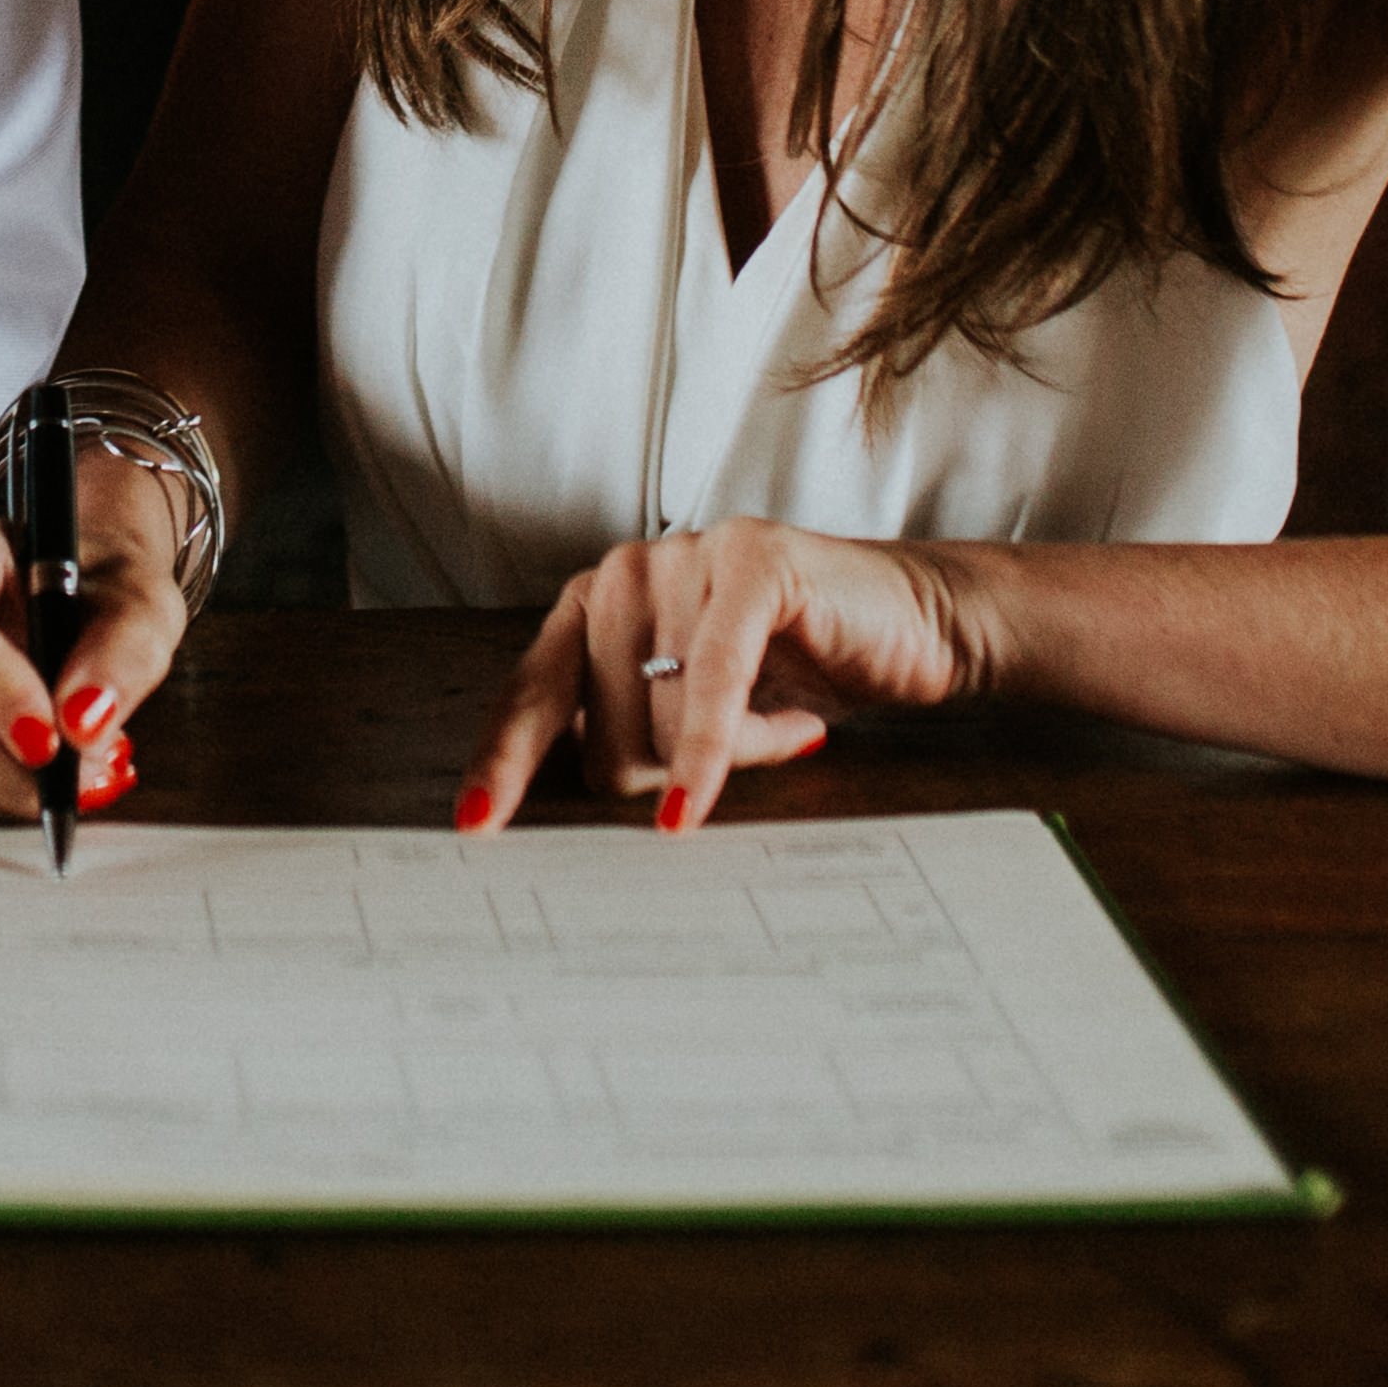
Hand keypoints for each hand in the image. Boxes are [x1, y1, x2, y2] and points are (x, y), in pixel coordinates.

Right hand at [0, 449, 194, 822]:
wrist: (63, 593)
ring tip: (78, 764)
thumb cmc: (95, 585)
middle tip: (89, 777)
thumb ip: (123, 652)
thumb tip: (85, 721)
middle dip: (9, 765)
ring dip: (8, 783)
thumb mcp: (138, 599)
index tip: (48, 740)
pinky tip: (33, 763)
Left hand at [463, 518, 975, 835]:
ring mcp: (683, 558)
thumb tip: (579, 815)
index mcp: (593, 608)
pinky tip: (696, 801)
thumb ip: (634, 739)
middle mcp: (624, 575)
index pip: (531, 694)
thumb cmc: (796, 674)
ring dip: (727, 755)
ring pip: (659, 717)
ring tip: (780, 723)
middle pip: (602, 731)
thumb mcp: (697, 714)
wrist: (911, 625)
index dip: (505, 763)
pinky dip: (707, 754)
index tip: (476, 828)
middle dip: (668, 773)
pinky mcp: (748, 562)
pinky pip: (710, 683)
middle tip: (736, 755)